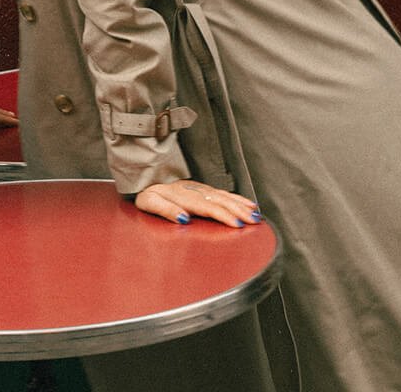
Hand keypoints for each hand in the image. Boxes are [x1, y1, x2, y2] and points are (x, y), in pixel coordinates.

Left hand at [135, 180, 261, 227]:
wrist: (144, 176)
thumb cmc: (147, 193)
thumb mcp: (150, 203)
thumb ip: (166, 210)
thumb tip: (183, 219)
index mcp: (184, 196)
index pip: (208, 207)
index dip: (223, 215)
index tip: (237, 224)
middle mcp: (195, 190)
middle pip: (220, 201)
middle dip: (239, 210)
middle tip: (255, 220)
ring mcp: (200, 188)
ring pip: (224, 196)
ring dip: (241, 204)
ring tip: (256, 213)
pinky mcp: (202, 188)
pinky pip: (222, 193)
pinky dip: (236, 198)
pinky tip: (246, 203)